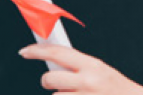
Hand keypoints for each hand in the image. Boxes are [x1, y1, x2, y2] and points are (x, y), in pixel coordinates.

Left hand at [19, 44, 142, 94]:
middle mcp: (88, 82)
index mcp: (93, 65)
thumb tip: (53, 61)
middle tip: (58, 84)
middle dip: (49, 82)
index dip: (37, 51)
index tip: (25, 51)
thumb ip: (79, 67)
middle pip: (49, 78)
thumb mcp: (101, 72)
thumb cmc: (118, 90)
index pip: (58, 52)